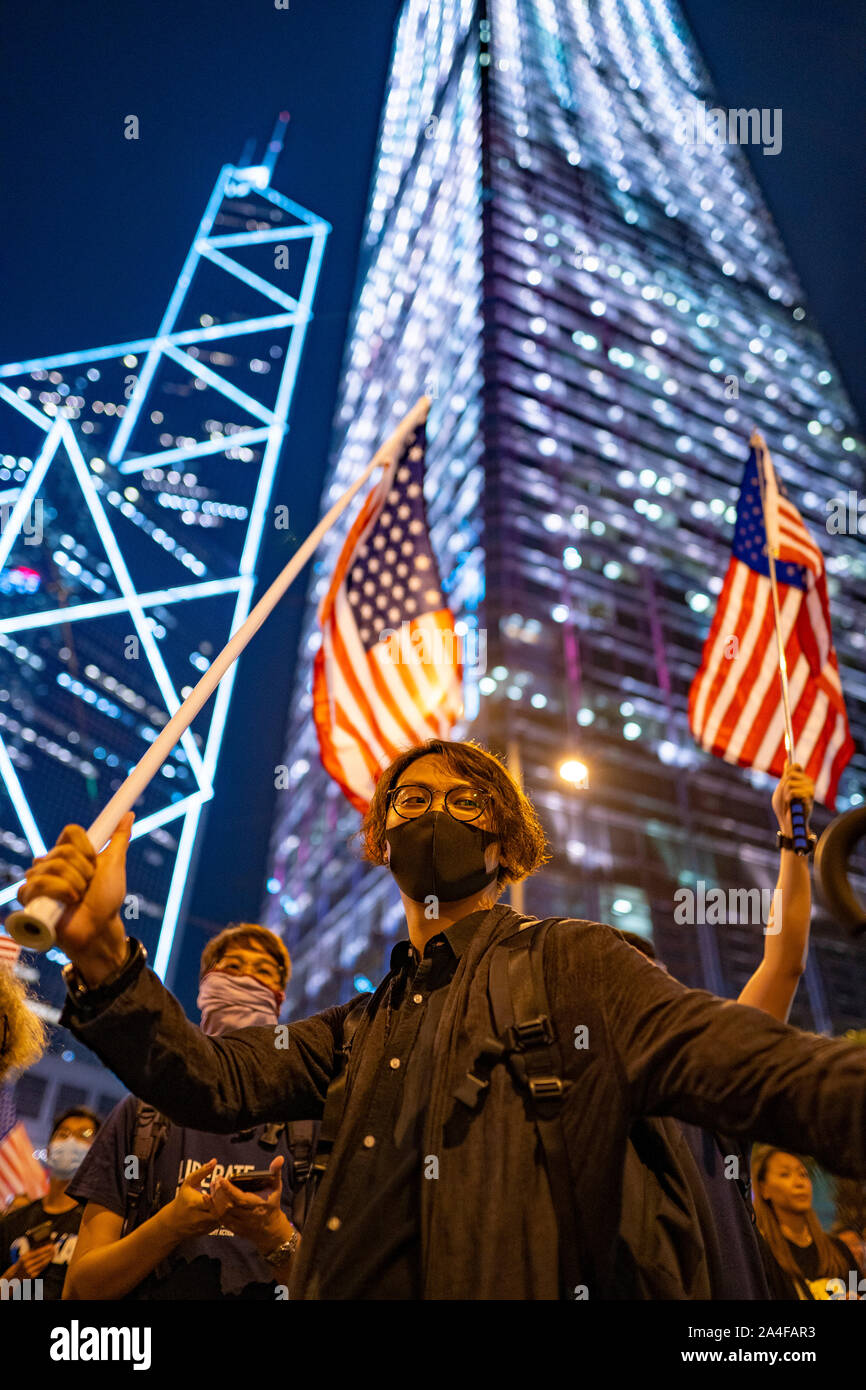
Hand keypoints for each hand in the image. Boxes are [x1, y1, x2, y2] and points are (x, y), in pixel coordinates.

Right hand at [15, 1243, 56, 1277]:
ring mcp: (30, 1270)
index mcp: (25, 1257)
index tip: (51, 1245)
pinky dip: (47, 1263)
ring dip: (50, 1257)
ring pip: (43, 1263)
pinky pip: (42, 1268)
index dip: (45, 1248)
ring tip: (54, 1253)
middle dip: (49, 1252)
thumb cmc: (22, 1262)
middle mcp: (27, 1264)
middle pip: (41, 1257)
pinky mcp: (33, 1275)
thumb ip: (33, 1250)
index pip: (37, 1252)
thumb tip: (44, 1243)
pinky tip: (50, 1259)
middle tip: (55, 1248)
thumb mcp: (25, 1255)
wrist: (15, 1275)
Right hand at [16, 814, 134, 984]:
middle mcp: (51, 863)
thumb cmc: (106, 899)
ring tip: (78, 898)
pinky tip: (67, 903)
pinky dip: (58, 892)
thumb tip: (128, 815)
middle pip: (62, 851)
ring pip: (52, 867)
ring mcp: (38, 880)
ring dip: (74, 884)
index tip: (94, 860)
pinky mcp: (29, 898)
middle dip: (83, 871)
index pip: (70, 832)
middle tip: (87, 886)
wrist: (99, 929)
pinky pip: (37, 884)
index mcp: (70, 853)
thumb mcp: (115, 866)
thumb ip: (119, 839)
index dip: (85, 846)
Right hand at [165, 1158, 232, 1238]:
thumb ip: (202, 1171)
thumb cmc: (182, 1200)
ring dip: (227, 1208)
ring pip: (222, 1217)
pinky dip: (225, 1214)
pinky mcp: (208, 1232)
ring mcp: (204, 1226)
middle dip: (227, 1201)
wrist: (172, 1223)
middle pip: (220, 1211)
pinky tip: (224, 1206)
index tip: (223, 1185)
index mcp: (194, 1204)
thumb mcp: (189, 1183)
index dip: (221, 1193)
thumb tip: (214, 1161)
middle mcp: (199, 1217)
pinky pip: (221, 1223)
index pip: (213, 1200)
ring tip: (227, 1198)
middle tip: (231, 1192)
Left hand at [212, 1156, 289, 1253]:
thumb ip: (275, 1172)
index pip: (240, 1198)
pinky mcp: (234, 1229)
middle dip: (219, 1193)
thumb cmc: (272, 1204)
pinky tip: (208, 1199)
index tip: (221, 1179)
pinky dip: (213, 1209)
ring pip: (222, 1213)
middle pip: (228, 1206)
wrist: (270, 1229)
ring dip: (214, 1200)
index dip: (229, 1189)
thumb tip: (279, 1158)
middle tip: (215, 1180)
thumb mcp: (276, 1188)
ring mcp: (240, 1224)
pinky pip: (220, 1220)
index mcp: (257, 1205)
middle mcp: (248, 1216)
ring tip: (212, 1186)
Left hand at [772, 764, 814, 836]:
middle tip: (786, 796)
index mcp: (802, 780)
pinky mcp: (809, 798)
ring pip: (790, 783)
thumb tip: (788, 761)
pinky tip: (792, 805)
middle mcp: (808, 783)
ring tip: (789, 802)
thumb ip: (786, 776)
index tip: (785, 780)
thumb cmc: (784, 807)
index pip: (796, 766)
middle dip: (783, 786)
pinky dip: (788, 799)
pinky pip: (793, 792)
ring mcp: (810, 790)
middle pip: (790, 774)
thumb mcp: (782, 789)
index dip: (788, 771)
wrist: (787, 823)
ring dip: (785, 794)